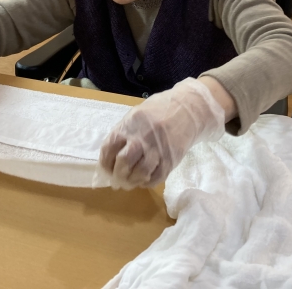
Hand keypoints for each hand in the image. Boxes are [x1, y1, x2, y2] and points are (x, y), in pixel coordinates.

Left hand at [99, 77, 226, 189]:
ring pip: (140, 173)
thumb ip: (123, 133)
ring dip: (131, 182)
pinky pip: (156, 178)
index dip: (105, 163)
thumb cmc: (158, 111)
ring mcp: (158, 150)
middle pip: (124, 163)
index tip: (106, 169)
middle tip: (117, 180)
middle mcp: (142, 139)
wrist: (187, 109)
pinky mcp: (171, 160)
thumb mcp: (135, 115)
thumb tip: (111, 156)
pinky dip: (146, 183)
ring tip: (129, 183)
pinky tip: (143, 180)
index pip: (109, 149)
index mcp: (129, 126)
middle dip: (117, 175)